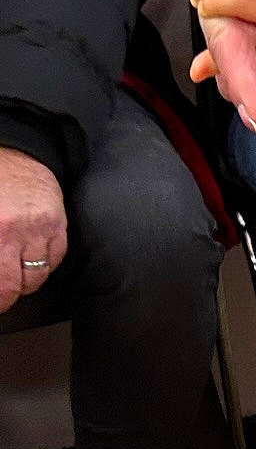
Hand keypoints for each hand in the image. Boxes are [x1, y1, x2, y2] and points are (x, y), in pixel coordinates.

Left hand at [0, 149, 66, 312]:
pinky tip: (33, 261)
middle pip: (13, 285)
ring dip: (25, 282)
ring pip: (36, 277)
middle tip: (3, 297)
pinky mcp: (58, 226)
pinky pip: (54, 260)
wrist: (17, 151)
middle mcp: (12, 233)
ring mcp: (38, 230)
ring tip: (16, 277)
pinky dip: (44, 266)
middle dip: (6, 297)